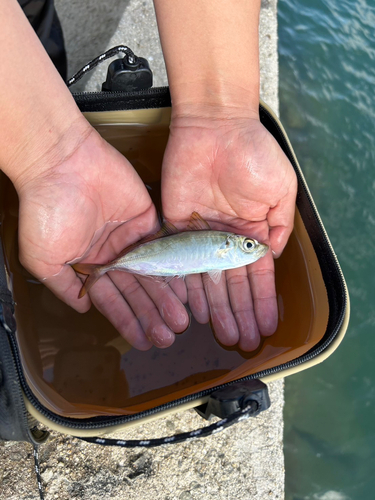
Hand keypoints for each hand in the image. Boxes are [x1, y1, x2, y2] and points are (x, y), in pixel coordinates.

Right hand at [16, 127, 188, 349]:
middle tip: (167, 337)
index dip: (127, 322)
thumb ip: (64, 285)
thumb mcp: (43, 257)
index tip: (142, 342)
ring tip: (178, 322)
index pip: (113, 300)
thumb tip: (84, 307)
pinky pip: (165, 247)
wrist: (62, 162)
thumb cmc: (45, 209)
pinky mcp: (147, 219)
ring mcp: (131, 238)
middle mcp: (113, 254)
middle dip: (151, 315)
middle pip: (137, 291)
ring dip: (165, 298)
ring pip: (153, 274)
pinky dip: (174, 267)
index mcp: (90, 265)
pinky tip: (183, 288)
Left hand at [162, 112, 296, 350]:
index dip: (262, 301)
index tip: (267, 326)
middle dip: (239, 312)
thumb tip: (272, 256)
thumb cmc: (252, 154)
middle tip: (242, 340)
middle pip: (232, 284)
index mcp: (251, 231)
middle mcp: (225, 239)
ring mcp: (201, 235)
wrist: (214, 126)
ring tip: (223, 334)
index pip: (257, 276)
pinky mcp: (176, 226)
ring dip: (216, 308)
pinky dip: (187, 286)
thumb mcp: (279, 189)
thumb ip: (279, 225)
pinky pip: (181, 262)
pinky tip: (193, 310)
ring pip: (208, 280)